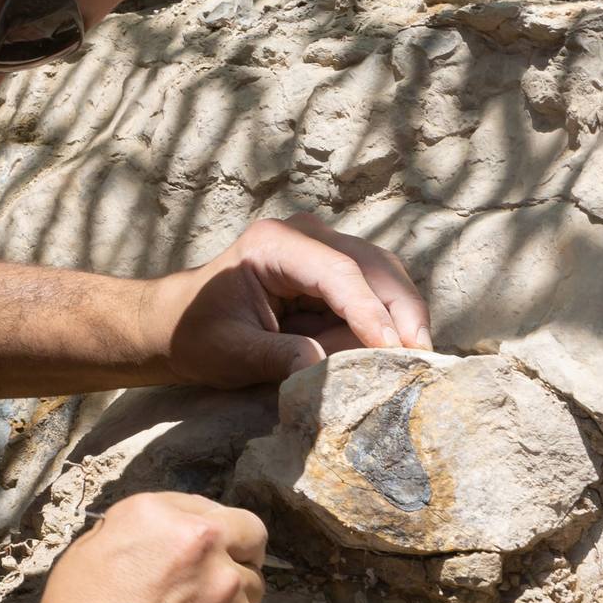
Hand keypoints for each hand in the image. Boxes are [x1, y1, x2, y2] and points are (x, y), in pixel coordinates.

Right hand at [12, 493, 266, 602]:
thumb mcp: (87, 557)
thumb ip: (138, 539)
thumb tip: (160, 541)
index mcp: (157, 515)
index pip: (206, 509)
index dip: (203, 533)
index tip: (198, 553)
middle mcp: (201, 543)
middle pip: (249, 533)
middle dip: (239, 552)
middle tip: (216, 579)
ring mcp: (226, 590)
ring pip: (251, 585)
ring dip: (230, 600)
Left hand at [137, 213, 432, 387]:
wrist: (179, 321)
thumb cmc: (197, 335)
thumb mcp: (228, 353)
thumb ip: (274, 357)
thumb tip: (321, 368)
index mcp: (272, 244)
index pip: (338, 271)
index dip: (370, 310)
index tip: (393, 348)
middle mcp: (304, 234)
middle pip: (372, 264)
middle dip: (401, 310)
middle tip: (424, 357)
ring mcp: (322, 245)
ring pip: (383, 272)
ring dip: (403, 313)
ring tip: (418, 357)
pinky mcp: (333, 267)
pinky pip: (374, 287)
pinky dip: (390, 316)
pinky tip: (401, 348)